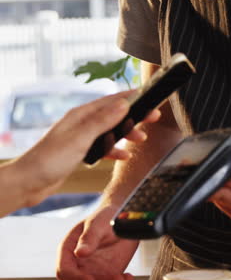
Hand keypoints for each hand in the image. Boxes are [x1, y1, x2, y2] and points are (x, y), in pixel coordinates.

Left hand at [12, 91, 159, 207]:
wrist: (29, 182)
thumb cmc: (49, 159)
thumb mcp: (79, 138)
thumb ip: (102, 121)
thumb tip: (123, 104)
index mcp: (81, 115)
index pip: (111, 101)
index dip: (131, 98)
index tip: (148, 96)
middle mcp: (81, 123)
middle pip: (113, 115)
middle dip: (133, 115)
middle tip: (152, 117)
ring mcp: (80, 138)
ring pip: (109, 131)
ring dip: (125, 133)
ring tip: (140, 137)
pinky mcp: (79, 152)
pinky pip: (102, 147)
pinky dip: (113, 150)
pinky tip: (123, 155)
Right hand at [56, 205, 138, 279]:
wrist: (123, 220)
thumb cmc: (106, 217)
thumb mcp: (98, 224)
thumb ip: (89, 238)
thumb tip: (79, 253)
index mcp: (68, 249)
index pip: (63, 271)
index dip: (75, 278)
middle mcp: (78, 264)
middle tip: (120, 279)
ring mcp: (91, 272)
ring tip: (128, 278)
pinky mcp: (105, 278)